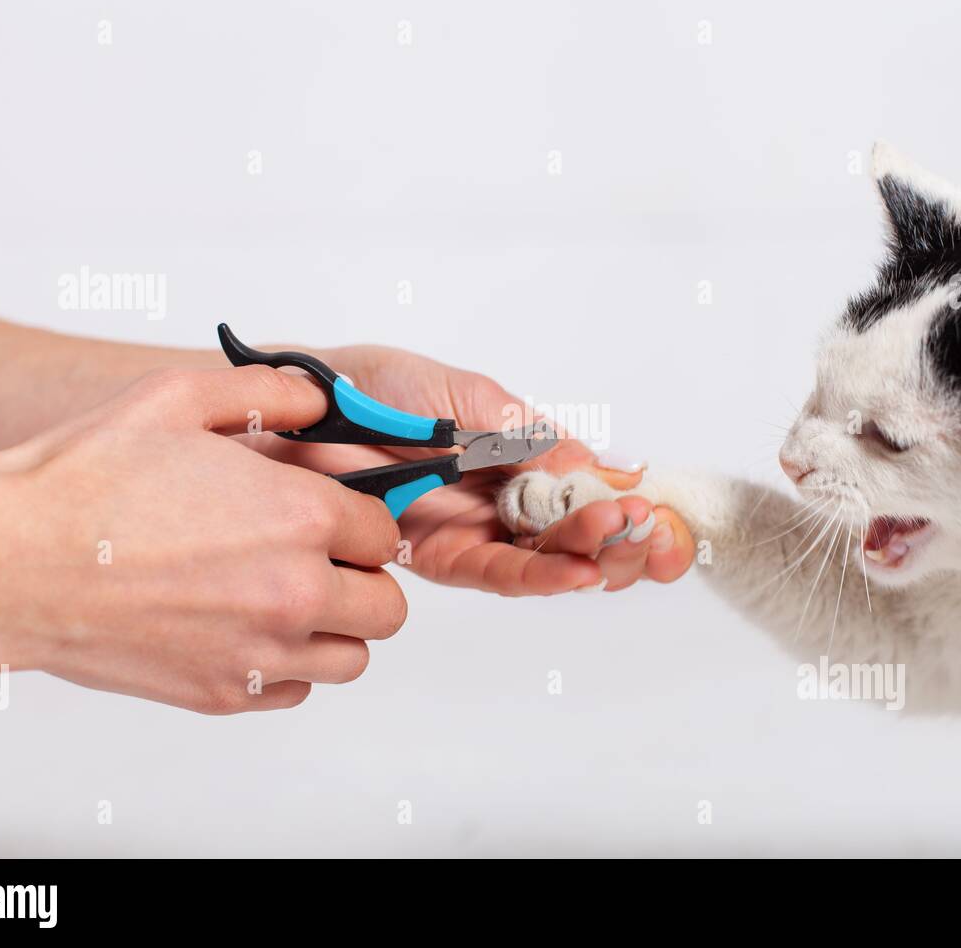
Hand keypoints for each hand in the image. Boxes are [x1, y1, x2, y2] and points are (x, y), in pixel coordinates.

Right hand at [0, 366, 407, 712]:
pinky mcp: (225, 694)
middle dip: (362, 578)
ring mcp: (262, 651)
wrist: (9, 562)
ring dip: (335, 628)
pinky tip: (247, 630)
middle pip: (387, 604)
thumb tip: (317, 401)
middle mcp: (296, 591)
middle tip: (320, 560)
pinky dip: (286, 666)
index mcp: (301, 516)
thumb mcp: (180, 398)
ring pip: (354, 657)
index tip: (334, 517)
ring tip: (287, 599)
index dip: (361, 519)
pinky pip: (297, 690)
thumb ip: (268, 393)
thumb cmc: (84, 483)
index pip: (385, 531)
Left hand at [243, 345, 692, 594]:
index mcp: (517, 456)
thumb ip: (527, 434)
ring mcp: (472, 530)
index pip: (590, 490)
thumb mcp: (466, 396)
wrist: (291, 411)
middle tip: (657, 537)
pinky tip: (575, 571)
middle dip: (625, 541)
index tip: (669, 515)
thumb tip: (596, 469)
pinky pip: (496, 573)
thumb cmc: (370, 386)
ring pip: (547, 559)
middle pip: (580, 534)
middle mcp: (501, 499)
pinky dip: (539, 573)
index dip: (633, 507)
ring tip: (622, 546)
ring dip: (591, 557)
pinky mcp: (435, 557)